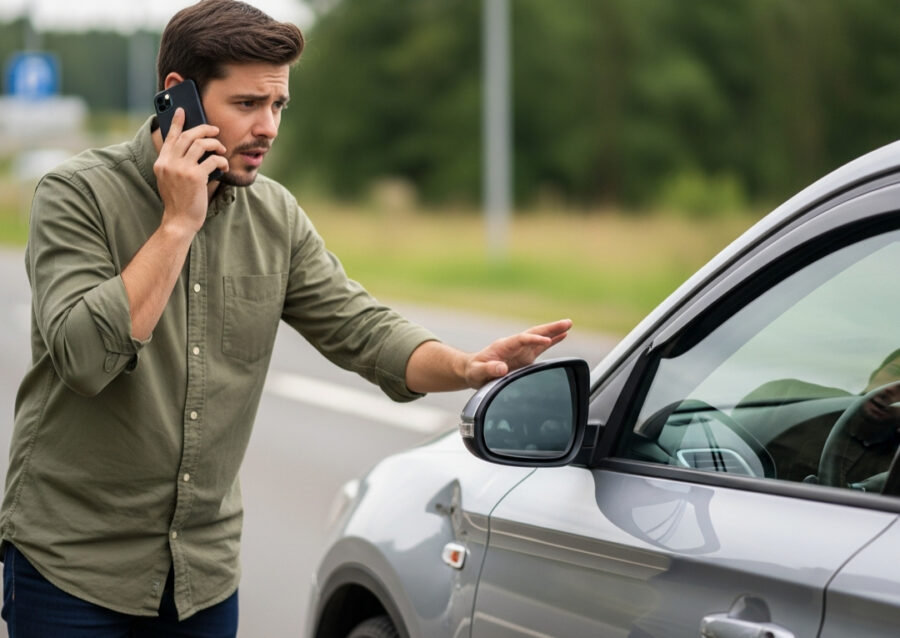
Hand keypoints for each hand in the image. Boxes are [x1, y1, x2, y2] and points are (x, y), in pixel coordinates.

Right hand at [153, 108, 227, 234]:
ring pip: (201, 144)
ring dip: (215, 144)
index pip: (170, 137)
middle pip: (188, 136)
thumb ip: (176, 163)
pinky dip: (221, 160)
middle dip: (204, 129)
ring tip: (221, 149)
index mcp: (162, 162)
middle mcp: (169, 163)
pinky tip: (224, 165)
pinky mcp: (195, 176)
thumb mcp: (170, 179)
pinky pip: (212, 160)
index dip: (177, 122)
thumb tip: (194, 147)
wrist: (179, 220)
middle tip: (215, 130)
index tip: (182, 110)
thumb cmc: (179, 201)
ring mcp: (181, 169)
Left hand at [463, 318, 571, 387]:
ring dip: (554, 331)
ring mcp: (521, 350)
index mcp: (503, 346)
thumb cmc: (474, 371)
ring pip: (540, 337)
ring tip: (569, 325)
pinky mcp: (525, 357)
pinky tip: (563, 335)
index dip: (533, 339)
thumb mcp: (477, 372)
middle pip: (534, 333)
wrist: (473, 371)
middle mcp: (514, 345)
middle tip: (567, 323)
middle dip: (550, 328)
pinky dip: (552, 341)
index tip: (545, 340)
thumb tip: (501, 368)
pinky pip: (541, 347)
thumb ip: (488, 369)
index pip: (521, 339)